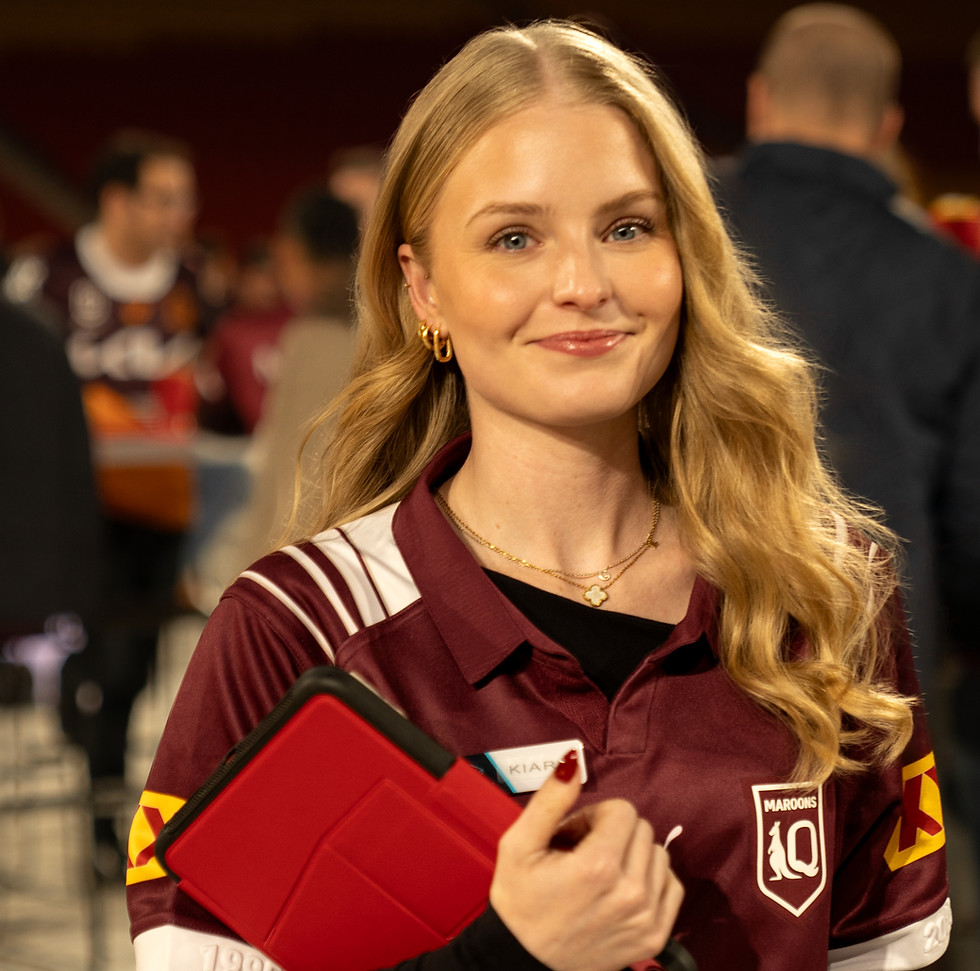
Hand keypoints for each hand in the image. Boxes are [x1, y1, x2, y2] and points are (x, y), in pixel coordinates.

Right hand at [489, 751, 683, 970]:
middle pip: (642, 828)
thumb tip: (574, 759)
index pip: (623, 810)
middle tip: (582, 854)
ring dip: (632, 855)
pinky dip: (649, 880)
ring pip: (658, 853)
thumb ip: (550, 799)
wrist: (524, 963)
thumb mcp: (518, 844)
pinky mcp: (656, 937)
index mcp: (597, 867)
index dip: (594, 817)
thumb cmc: (520, 901)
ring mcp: (647, 918)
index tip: (573, 837)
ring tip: (600, 874)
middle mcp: (630, 893)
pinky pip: (671, 884)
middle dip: (612, 833)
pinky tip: (620, 889)